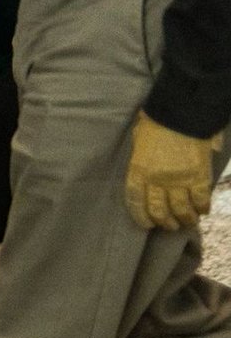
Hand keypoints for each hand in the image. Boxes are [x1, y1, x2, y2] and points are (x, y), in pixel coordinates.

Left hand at [125, 110, 222, 230]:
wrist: (180, 113)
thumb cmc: (155, 122)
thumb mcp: (138, 141)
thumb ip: (141, 159)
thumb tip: (144, 171)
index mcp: (138, 169)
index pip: (135, 201)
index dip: (140, 217)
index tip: (146, 224)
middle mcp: (157, 179)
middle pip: (159, 211)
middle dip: (165, 222)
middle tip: (170, 224)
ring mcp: (178, 180)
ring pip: (182, 210)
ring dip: (185, 220)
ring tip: (187, 221)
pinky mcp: (199, 177)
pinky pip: (201, 200)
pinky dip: (202, 208)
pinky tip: (202, 210)